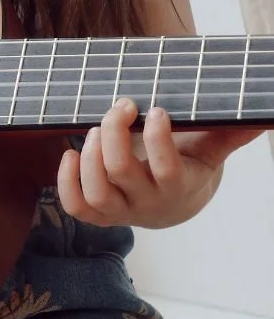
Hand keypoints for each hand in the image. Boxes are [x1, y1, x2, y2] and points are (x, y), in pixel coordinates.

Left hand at [57, 97, 262, 228]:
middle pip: (120, 172)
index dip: (156, 135)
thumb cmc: (189, 165)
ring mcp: (120, 211)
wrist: (174, 204)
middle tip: (121, 105)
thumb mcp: (209, 150)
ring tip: (95, 127)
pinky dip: (65, 180)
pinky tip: (69, 152)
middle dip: (114, 131)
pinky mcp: (98, 214)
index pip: (166, 166)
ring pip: (95, 190)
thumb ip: (229, 133)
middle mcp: (147, 203)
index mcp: (178, 187)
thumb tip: (263, 117)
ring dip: (88, 153)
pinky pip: (75, 206)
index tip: (154, 108)